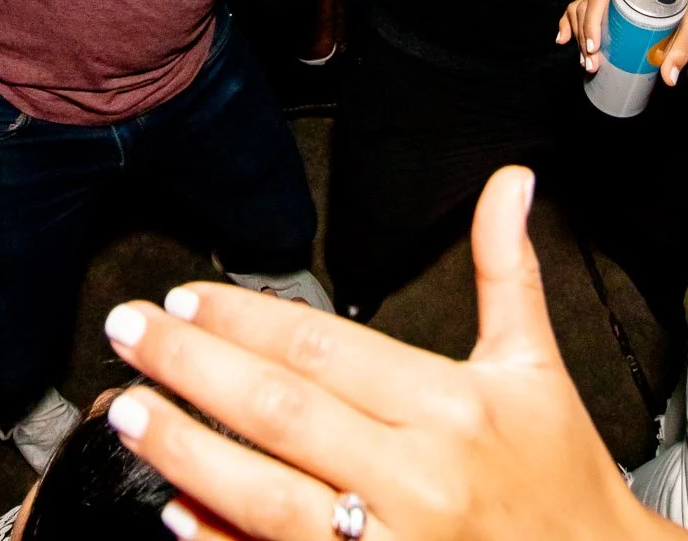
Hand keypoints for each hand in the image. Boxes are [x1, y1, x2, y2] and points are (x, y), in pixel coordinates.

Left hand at [100, 167, 687, 540]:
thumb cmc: (561, 475)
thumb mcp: (536, 365)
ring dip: (186, 451)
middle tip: (129, 333)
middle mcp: (418, 476)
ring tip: (126, 412)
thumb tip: (510, 181)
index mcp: (452, 406)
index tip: (187, 297)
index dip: (247, 320)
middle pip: (281, 412)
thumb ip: (507, 270)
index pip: (326, 349)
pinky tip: (176, 515)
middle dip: (192, 367)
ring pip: (266, 495)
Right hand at [557, 0, 687, 85]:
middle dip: (584, 39)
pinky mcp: (605, 9)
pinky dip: (567, 25)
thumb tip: (669, 79)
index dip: (591, 23)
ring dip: (577, 38)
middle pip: (586, 8)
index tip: (594, 50)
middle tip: (591, 66)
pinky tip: (562, 40)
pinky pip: (579, 13)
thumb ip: (681, 49)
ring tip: (586, 63)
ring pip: (579, 12)